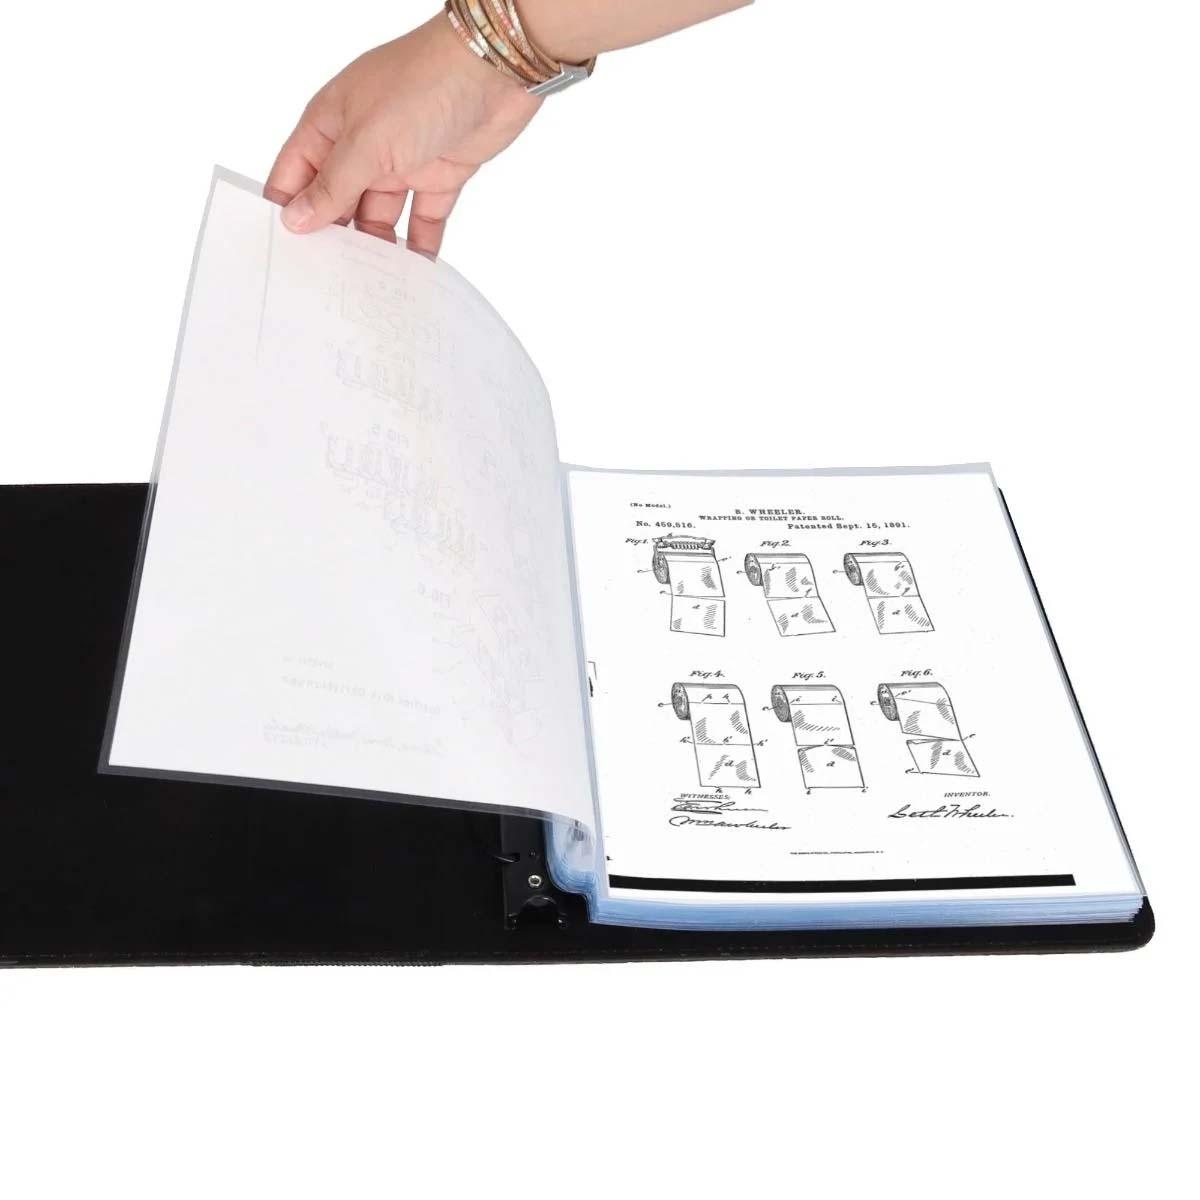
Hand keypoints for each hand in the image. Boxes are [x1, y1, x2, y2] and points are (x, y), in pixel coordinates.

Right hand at [266, 14, 540, 255]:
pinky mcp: (440, 174)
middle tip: (327, 280)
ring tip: (368, 285)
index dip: (289, 209)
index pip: (297, 172)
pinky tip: (412, 273)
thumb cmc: (424, 84)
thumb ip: (333, 185)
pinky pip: (424, 218)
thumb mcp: (366, 141)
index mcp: (331, 123)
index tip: (286, 253)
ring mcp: (402, 160)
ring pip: (380, 215)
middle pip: (338, 200)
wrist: (496, 70)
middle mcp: (363, 143)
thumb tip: (296, 217)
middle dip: (333, 236)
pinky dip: (419, 244)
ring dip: (377, 247)